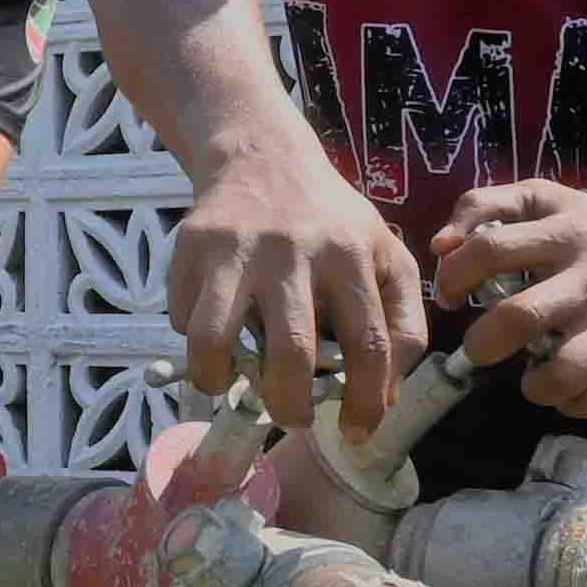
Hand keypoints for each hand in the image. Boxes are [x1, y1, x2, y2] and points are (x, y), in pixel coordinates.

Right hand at [166, 137, 426, 436]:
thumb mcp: (385, 255)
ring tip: (230, 385)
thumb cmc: (331, 221)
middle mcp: (293, 250)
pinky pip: (184, 318)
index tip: (357, 431)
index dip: (367, 401)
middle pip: (292, 353)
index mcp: (352, 254)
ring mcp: (236, 249)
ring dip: (219, 380)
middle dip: (292, 407)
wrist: (262, 155)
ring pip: (214, 340)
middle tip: (293, 417)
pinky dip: (196, 341)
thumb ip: (402, 322)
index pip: (370, 344)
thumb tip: (385, 395)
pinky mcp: (191, 247)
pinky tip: (217, 331)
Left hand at [435, 185, 586, 419]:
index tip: (452, 297)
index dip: (455, 278)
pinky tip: (566, 385)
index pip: (490, 250)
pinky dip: (570, 403)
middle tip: (481, 348)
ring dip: (533, 386)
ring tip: (530, 378)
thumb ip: (485, 206)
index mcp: (562, 231)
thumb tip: (439, 245)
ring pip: (565, 371)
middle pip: (521, 317)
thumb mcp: (545, 199)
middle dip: (483, 345)